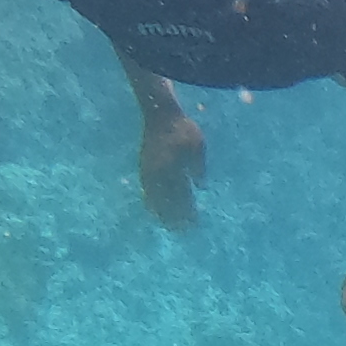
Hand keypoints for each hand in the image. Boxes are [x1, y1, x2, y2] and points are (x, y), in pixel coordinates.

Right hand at [136, 106, 205, 229]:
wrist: (159, 114)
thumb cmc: (182, 128)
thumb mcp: (198, 145)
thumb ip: (198, 167)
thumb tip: (201, 187)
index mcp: (172, 169)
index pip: (181, 197)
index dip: (187, 211)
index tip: (194, 224)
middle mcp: (158, 174)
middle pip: (167, 202)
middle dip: (175, 218)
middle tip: (183, 231)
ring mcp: (149, 172)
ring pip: (155, 199)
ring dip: (163, 213)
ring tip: (169, 226)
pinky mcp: (144, 168)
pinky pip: (147, 191)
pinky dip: (151, 203)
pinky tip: (153, 211)